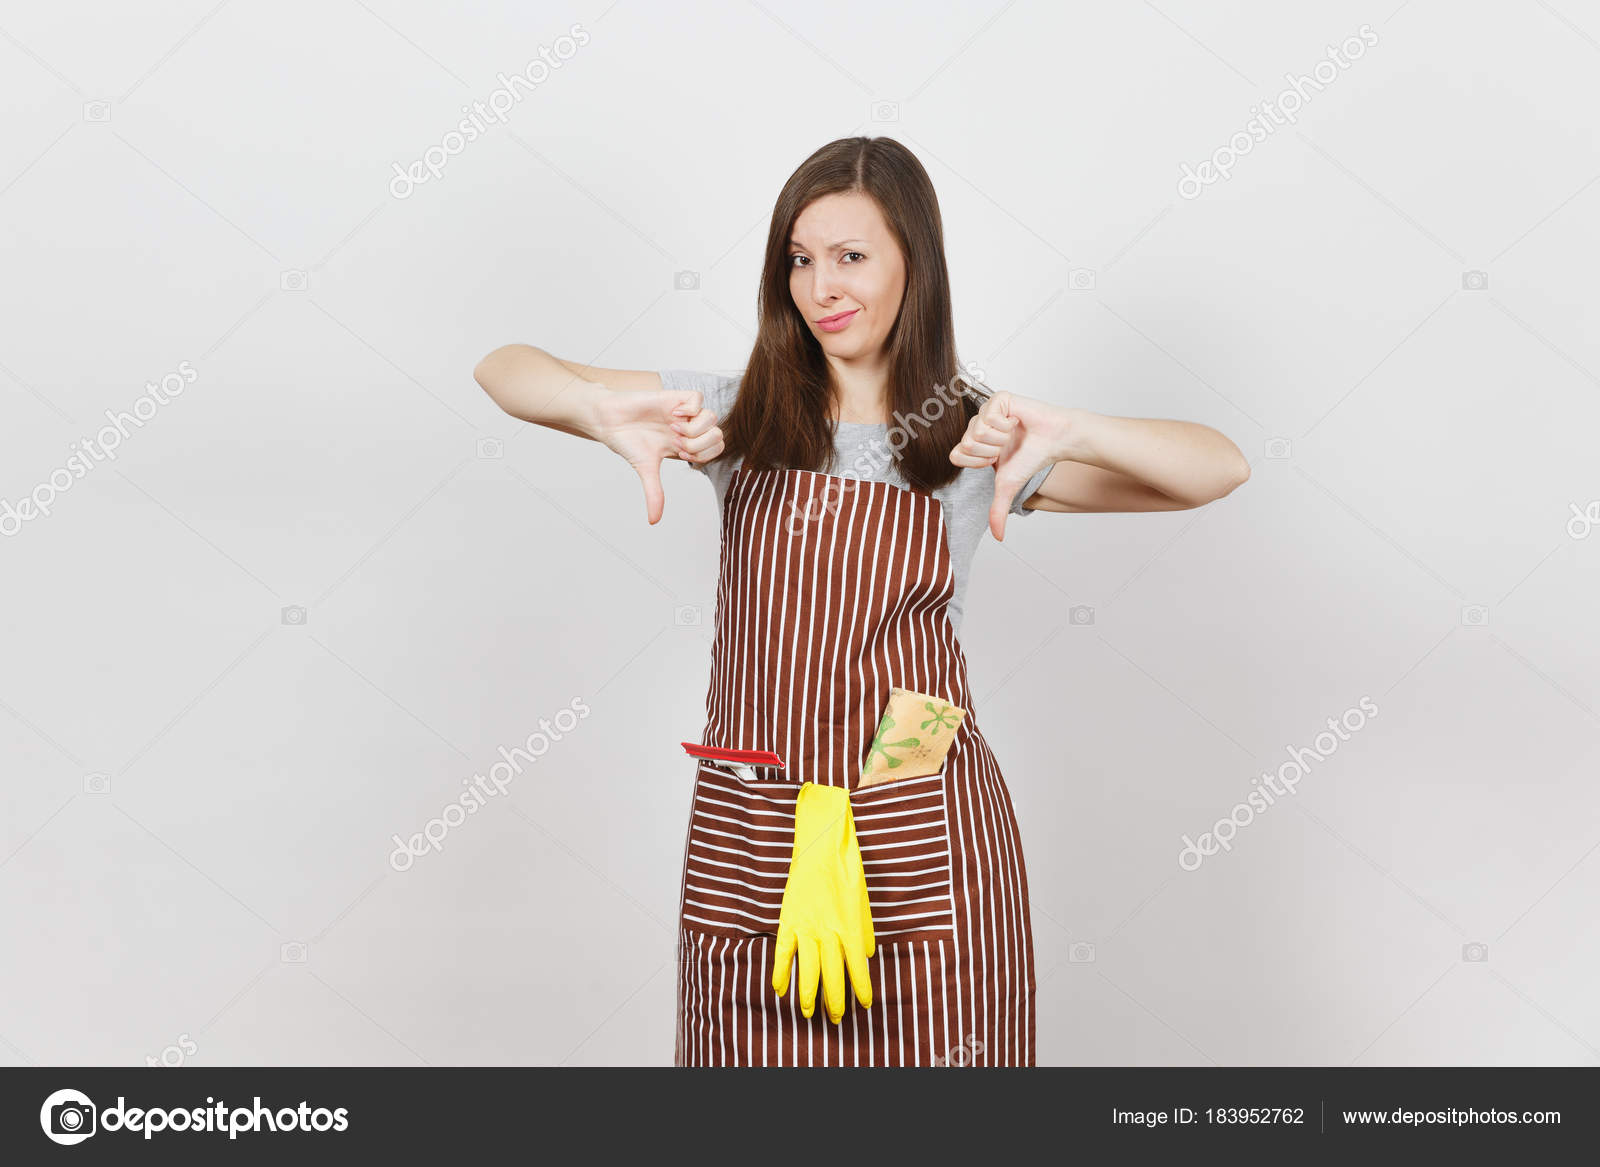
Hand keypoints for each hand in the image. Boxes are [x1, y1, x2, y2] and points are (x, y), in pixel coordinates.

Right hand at [593, 388, 724, 523]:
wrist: (609, 419)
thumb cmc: (627, 442)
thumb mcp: (645, 470)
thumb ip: (654, 493)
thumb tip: (653, 521)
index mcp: (687, 445)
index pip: (715, 451)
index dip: (702, 455)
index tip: (679, 454)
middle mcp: (689, 428)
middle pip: (718, 435)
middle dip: (699, 443)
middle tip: (675, 442)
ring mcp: (684, 412)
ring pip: (712, 417)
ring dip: (693, 427)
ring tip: (671, 427)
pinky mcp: (676, 397)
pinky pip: (698, 398)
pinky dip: (689, 409)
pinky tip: (672, 413)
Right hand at [772, 783, 874, 1022]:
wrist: (822, 845)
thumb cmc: (847, 869)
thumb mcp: (863, 899)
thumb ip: (865, 929)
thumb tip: (866, 955)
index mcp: (852, 928)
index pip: (858, 968)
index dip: (862, 988)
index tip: (865, 1004)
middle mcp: (830, 932)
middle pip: (833, 975)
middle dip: (835, 1000)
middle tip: (835, 1018)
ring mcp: (808, 927)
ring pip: (809, 969)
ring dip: (809, 993)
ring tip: (808, 1012)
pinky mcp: (789, 920)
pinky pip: (784, 952)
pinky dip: (781, 971)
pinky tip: (780, 989)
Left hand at [948, 391, 1063, 540]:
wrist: (1054, 440)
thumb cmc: (1032, 457)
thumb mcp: (1008, 486)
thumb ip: (998, 510)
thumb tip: (998, 538)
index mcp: (974, 445)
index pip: (956, 455)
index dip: (979, 461)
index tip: (997, 459)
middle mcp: (976, 427)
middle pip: (966, 443)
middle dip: (992, 450)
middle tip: (1008, 445)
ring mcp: (986, 411)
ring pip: (978, 430)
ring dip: (1001, 437)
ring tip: (1013, 433)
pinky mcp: (998, 399)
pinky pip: (990, 416)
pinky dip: (1007, 424)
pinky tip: (1017, 421)